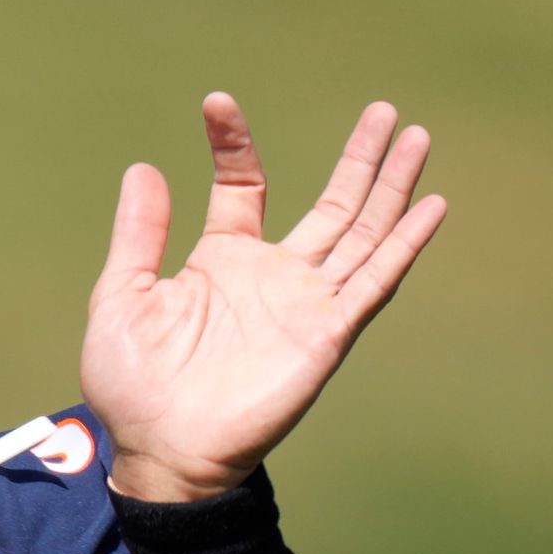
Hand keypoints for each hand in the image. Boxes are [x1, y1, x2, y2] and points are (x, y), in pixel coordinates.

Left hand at [82, 94, 445, 503]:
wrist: (163, 451)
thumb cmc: (133, 385)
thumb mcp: (122, 296)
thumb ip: (139, 234)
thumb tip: (144, 168)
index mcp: (222, 260)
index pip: (244, 186)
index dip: (235, 144)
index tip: (217, 102)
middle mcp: (273, 275)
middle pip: (332, 204)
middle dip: (359, 158)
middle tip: (383, 109)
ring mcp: (305, 303)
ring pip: (362, 231)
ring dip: (391, 185)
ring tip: (416, 135)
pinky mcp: (327, 332)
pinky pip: (374, 281)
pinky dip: (404, 243)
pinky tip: (430, 204)